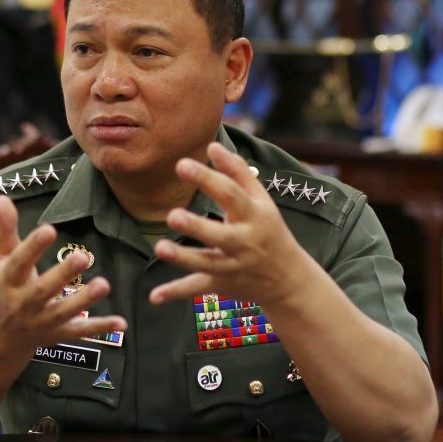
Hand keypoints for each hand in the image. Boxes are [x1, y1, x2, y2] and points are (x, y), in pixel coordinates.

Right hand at [0, 195, 126, 348]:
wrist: (0, 335)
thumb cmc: (4, 285)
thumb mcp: (0, 257)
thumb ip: (4, 228)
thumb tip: (1, 197)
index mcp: (8, 279)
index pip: (20, 262)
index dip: (33, 246)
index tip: (49, 229)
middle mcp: (24, 303)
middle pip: (44, 289)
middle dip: (62, 274)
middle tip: (82, 257)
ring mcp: (42, 321)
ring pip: (64, 312)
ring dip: (84, 300)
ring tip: (104, 284)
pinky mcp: (59, 334)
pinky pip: (81, 332)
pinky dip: (100, 327)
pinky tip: (121, 322)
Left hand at [150, 142, 306, 305]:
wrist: (289, 279)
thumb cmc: (268, 229)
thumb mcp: (261, 200)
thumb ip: (237, 172)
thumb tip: (212, 145)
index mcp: (254, 215)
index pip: (230, 194)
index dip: (206, 178)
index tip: (181, 164)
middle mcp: (244, 242)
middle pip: (220, 235)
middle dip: (196, 227)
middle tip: (172, 216)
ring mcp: (233, 266)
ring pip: (206, 264)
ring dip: (182, 258)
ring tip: (160, 248)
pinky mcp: (222, 285)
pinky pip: (197, 289)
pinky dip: (175, 293)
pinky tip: (154, 296)